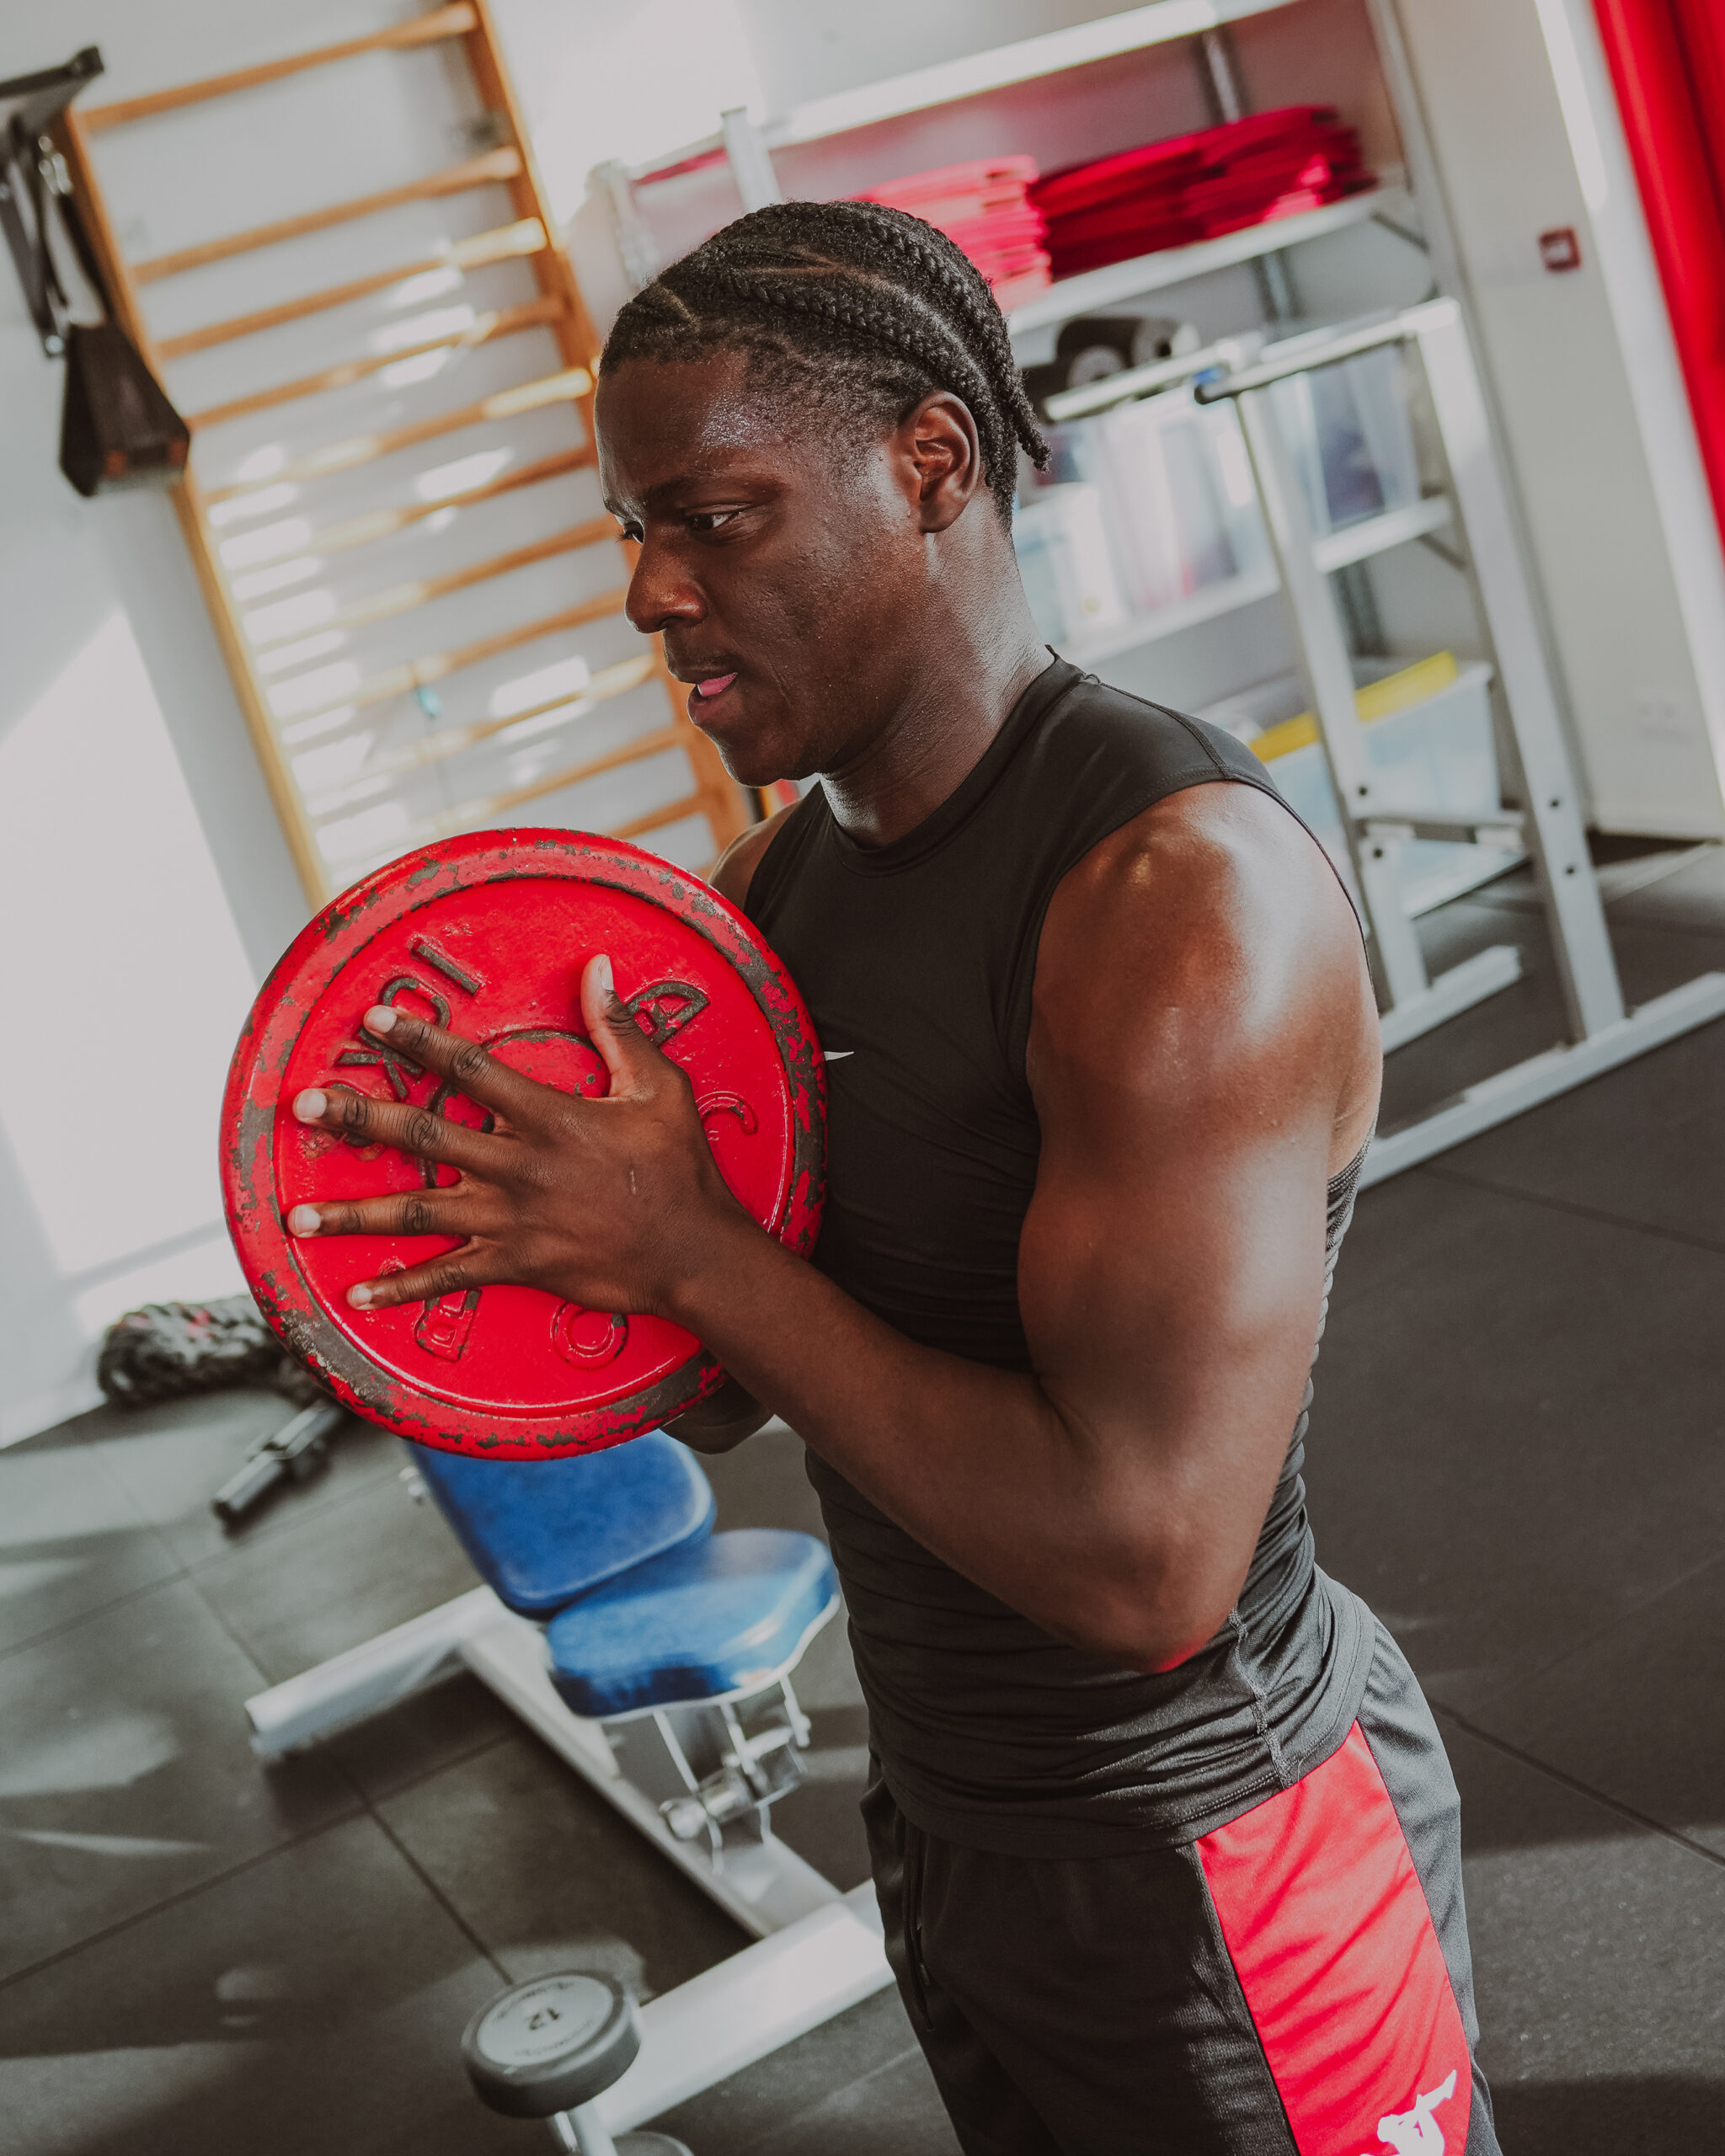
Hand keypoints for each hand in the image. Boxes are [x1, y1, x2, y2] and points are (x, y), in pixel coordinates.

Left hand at [285, 953, 746, 1314]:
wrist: (695, 1254)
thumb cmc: (681, 1170)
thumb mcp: (660, 1087)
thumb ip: (619, 1028)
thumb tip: (597, 969)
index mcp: (549, 1117)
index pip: (470, 1070)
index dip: (419, 1040)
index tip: (373, 1021)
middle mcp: (519, 1167)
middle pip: (423, 1135)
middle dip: (360, 1117)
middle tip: (305, 1107)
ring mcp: (512, 1221)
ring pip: (417, 1212)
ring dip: (354, 1214)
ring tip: (299, 1216)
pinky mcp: (517, 1264)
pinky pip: (449, 1278)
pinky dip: (403, 1288)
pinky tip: (360, 1292)